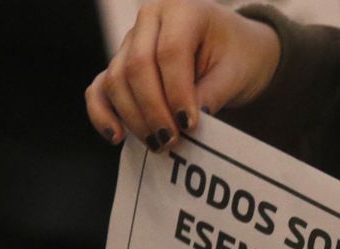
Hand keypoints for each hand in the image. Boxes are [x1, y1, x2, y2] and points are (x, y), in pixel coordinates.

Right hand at [85, 0, 280, 150]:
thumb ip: (212, 93)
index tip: (189, 124)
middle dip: (153, 109)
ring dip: (133, 116)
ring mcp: (130, 40)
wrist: (234, 48)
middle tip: (171, 140)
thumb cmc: (239, 56)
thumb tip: (185, 123)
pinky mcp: (120, 62)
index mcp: (183, 10)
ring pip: (116, 78)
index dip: (177, 92)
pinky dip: (102, 112)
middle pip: (137, 66)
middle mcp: (150, 19)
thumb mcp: (236, 71)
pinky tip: (116, 136)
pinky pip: (101, 87)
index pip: (170, 52)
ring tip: (158, 144)